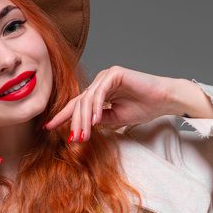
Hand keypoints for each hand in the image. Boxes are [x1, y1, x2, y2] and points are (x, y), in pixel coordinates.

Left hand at [42, 66, 176, 142]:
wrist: (164, 101)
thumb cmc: (144, 108)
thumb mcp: (115, 119)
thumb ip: (98, 120)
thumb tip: (80, 126)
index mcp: (99, 93)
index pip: (77, 105)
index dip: (63, 116)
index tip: (48, 128)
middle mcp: (100, 82)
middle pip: (80, 103)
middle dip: (74, 123)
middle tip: (73, 139)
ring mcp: (106, 76)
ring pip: (87, 98)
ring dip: (84, 119)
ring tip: (83, 135)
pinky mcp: (115, 73)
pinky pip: (100, 92)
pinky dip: (96, 107)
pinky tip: (94, 120)